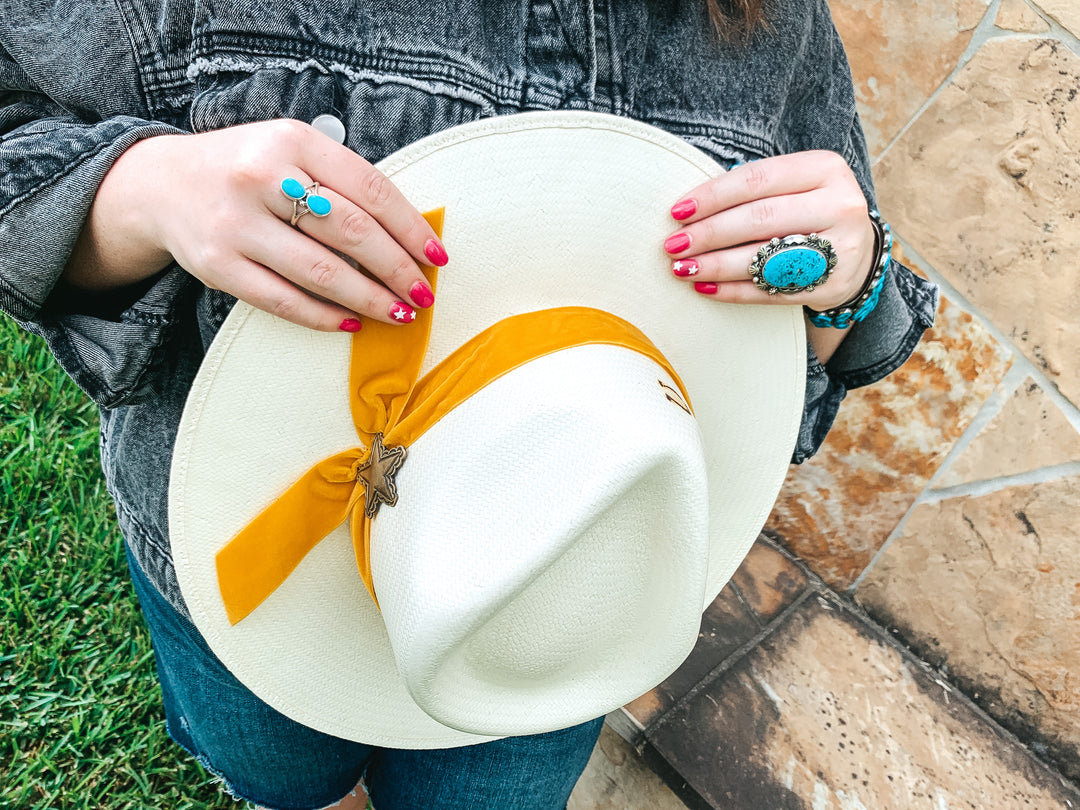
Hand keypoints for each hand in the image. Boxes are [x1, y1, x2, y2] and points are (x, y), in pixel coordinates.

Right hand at [70, 119, 446, 330]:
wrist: (162, 185)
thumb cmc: (247, 170)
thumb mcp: (291, 151)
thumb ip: (341, 180)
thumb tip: (408, 234)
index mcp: (291, 141)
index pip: (369, 188)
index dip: (410, 227)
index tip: (437, 255)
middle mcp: (261, 177)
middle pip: (350, 232)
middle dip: (397, 268)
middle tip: (423, 293)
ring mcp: (236, 223)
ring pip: (321, 272)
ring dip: (369, 299)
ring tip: (399, 313)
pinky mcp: (217, 265)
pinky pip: (283, 301)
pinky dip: (324, 317)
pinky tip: (351, 322)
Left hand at [663, 151, 875, 311]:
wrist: (856, 251)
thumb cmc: (807, 210)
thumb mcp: (793, 185)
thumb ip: (753, 189)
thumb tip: (688, 209)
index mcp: (825, 169)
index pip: (757, 179)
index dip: (713, 196)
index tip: (677, 211)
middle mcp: (839, 205)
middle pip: (759, 219)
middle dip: (709, 234)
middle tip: (673, 245)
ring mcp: (840, 248)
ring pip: (764, 258)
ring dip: (715, 265)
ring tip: (682, 269)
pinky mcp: (831, 285)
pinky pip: (771, 291)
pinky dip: (733, 291)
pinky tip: (706, 288)